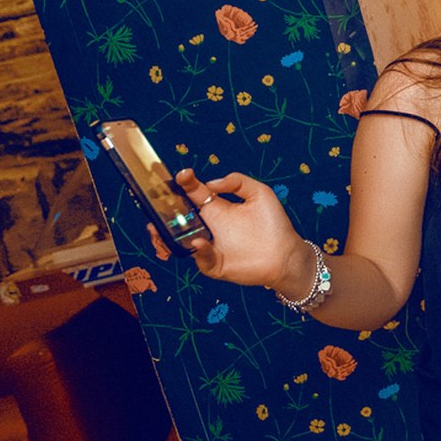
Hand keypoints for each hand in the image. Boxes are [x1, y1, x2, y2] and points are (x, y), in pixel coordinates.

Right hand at [170, 168, 312, 292]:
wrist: (286, 254)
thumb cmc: (274, 223)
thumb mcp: (259, 193)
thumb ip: (237, 181)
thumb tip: (211, 183)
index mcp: (216, 208)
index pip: (193, 195)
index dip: (183, 186)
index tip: (179, 176)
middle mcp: (208, 227)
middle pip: (177, 220)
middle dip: (160, 215)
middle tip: (153, 208)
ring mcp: (209, 246)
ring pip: (178, 242)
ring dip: (164, 236)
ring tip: (157, 229)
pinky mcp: (214, 264)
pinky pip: (199, 258)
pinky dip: (197, 250)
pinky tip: (199, 241)